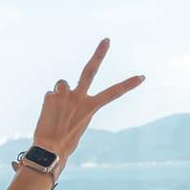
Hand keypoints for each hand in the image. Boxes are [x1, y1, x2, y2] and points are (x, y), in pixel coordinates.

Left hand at [32, 38, 143, 161]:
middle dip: (99, 54)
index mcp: (91, 107)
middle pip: (90, 70)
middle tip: (107, 40)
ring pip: (62, 84)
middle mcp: (79, 97)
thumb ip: (75, 105)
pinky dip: (49, 104)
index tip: (141, 77)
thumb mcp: (78, 123)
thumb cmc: (66, 142)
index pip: (114, 93)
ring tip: (56, 111)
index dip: (128, 84)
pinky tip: (48, 115)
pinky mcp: (50, 95)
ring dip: (60, 93)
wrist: (50, 150)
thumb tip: (63, 94)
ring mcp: (64, 95)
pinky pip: (51, 95)